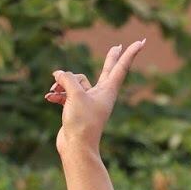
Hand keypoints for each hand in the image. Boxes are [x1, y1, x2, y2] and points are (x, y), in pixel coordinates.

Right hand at [44, 40, 145, 156]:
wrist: (76, 147)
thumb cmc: (81, 122)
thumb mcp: (74, 94)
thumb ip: (67, 78)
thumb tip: (58, 75)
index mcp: (108, 91)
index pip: (121, 67)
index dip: (129, 53)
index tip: (141, 42)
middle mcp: (100, 95)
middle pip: (106, 70)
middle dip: (110, 58)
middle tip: (118, 47)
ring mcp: (89, 101)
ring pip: (75, 81)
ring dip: (62, 83)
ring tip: (54, 91)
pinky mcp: (77, 107)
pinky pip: (67, 92)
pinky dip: (58, 93)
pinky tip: (49, 97)